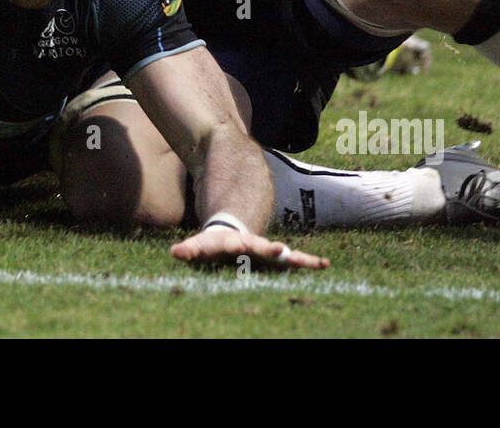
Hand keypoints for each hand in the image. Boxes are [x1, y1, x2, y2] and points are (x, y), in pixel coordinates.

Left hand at [170, 225, 328, 269]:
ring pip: (286, 255)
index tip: (256, 246)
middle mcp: (256, 246)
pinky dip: (308, 263)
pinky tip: (323, 265)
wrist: (230, 234)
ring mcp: (268, 251)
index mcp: (237, 243)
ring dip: (299, 259)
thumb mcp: (201, 246)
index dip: (245, 245)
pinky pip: (295, 262)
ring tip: (316, 263)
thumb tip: (175, 252)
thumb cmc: (214, 246)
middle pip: (266, 249)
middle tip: (282, 251)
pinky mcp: (277, 259)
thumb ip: (191, 249)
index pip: (240, 245)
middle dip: (273, 251)